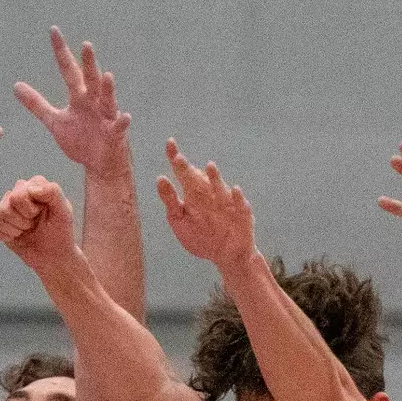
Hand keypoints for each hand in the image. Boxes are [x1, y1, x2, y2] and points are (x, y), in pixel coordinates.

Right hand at [0, 176, 78, 270]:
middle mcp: (19, 192)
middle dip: (23, 220)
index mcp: (35, 185)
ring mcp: (7, 206)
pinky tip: (17, 236)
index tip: (41, 214)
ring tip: (27, 230)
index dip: (30, 210)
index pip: (19, 194)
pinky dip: (6, 236)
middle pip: (7, 205)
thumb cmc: (60, 233)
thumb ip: (53, 193)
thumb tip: (31, 188)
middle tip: (34, 224)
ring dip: (16, 229)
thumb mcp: (64, 213)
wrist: (53, 256)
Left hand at [15, 27, 132, 178]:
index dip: (61, 51)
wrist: (100, 165)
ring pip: (108, 100)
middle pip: (90, 79)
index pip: (68, 69)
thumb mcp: (55, 122)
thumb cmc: (81, 140)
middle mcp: (94, 102)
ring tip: (107, 76)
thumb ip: (37, 104)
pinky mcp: (115, 135)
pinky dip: (122, 122)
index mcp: (79, 97)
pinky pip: (119, 127)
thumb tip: (15, 85)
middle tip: (86, 44)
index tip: (53, 30)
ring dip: (108, 89)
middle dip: (89, 63)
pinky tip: (125, 116)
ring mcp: (106, 117)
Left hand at [155, 140, 256, 270]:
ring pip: (219, 189)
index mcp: (193, 195)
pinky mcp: (241, 217)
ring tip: (209, 167)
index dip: (175, 158)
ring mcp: (226, 205)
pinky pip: (240, 206)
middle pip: (198, 180)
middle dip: (188, 170)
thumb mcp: (179, 220)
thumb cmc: (201, 237)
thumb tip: (160, 178)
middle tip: (177, 159)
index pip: (183, 173)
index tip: (169, 143)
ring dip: (215, 178)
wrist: (226, 257)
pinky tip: (235, 190)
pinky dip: (238, 199)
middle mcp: (209, 196)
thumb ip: (170, 200)